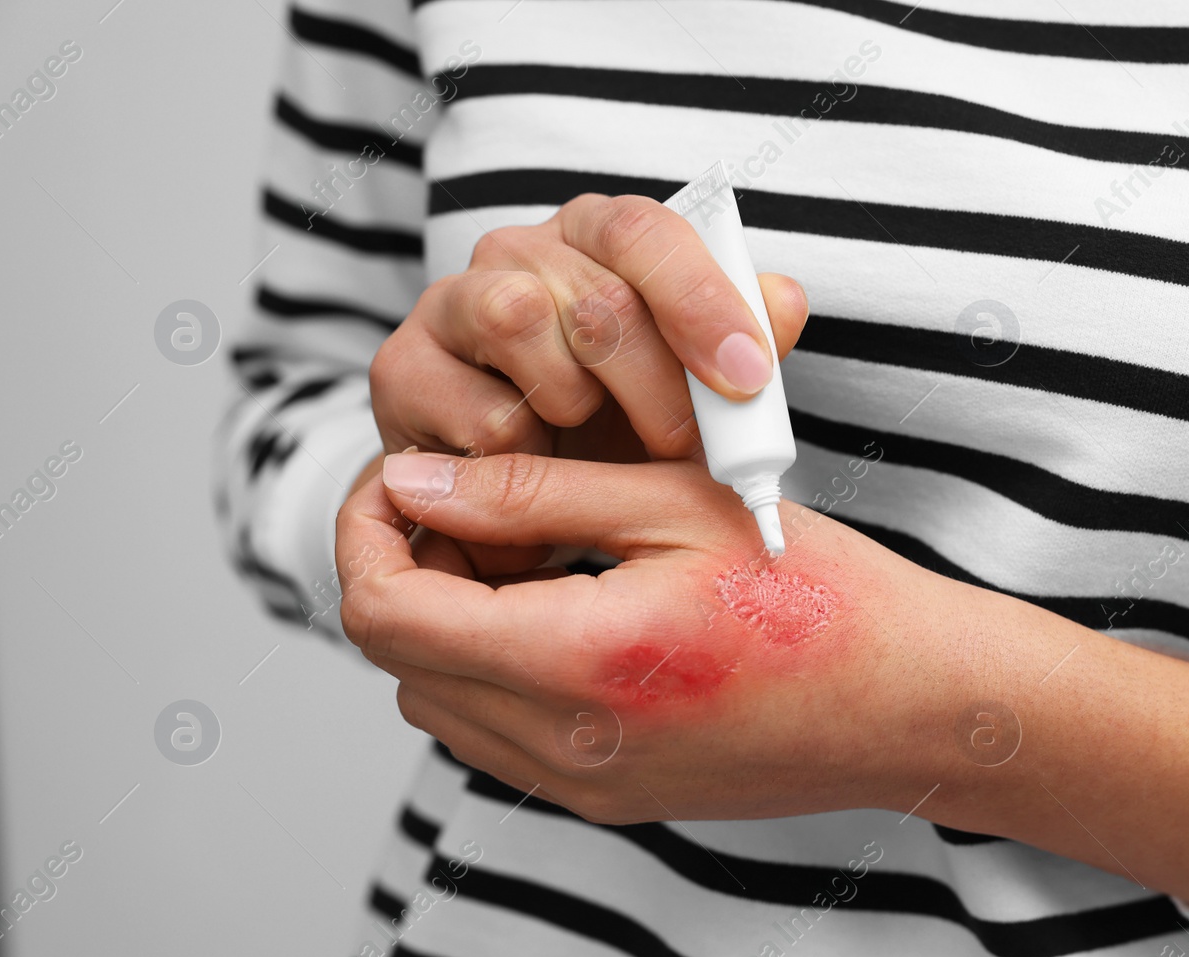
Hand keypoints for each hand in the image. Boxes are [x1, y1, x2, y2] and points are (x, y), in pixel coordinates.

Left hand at [335, 448, 972, 822]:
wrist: (912, 705)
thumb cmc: (820, 596)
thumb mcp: (676, 505)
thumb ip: (530, 493)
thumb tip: (414, 481)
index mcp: (575, 662)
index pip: (384, 612)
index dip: (364, 531)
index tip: (400, 478)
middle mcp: (564, 747)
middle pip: (398, 660)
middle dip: (407, 569)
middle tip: (476, 502)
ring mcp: (584, 786)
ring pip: (439, 701)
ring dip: (448, 623)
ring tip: (530, 555)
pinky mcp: (610, 799)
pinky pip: (496, 736)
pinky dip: (495, 669)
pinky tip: (567, 612)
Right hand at [366, 196, 807, 464]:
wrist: (518, 493)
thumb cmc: (615, 424)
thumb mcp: (690, 391)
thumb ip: (742, 346)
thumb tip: (787, 301)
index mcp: (597, 238)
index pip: (644, 231)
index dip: (700, 300)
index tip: (747, 377)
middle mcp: (519, 252)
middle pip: (596, 291)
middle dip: (659, 387)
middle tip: (688, 449)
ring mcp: (450, 302)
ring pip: (519, 320)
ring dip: (578, 405)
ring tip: (590, 439)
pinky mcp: (401, 369)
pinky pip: (478, 409)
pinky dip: (523, 454)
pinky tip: (534, 465)